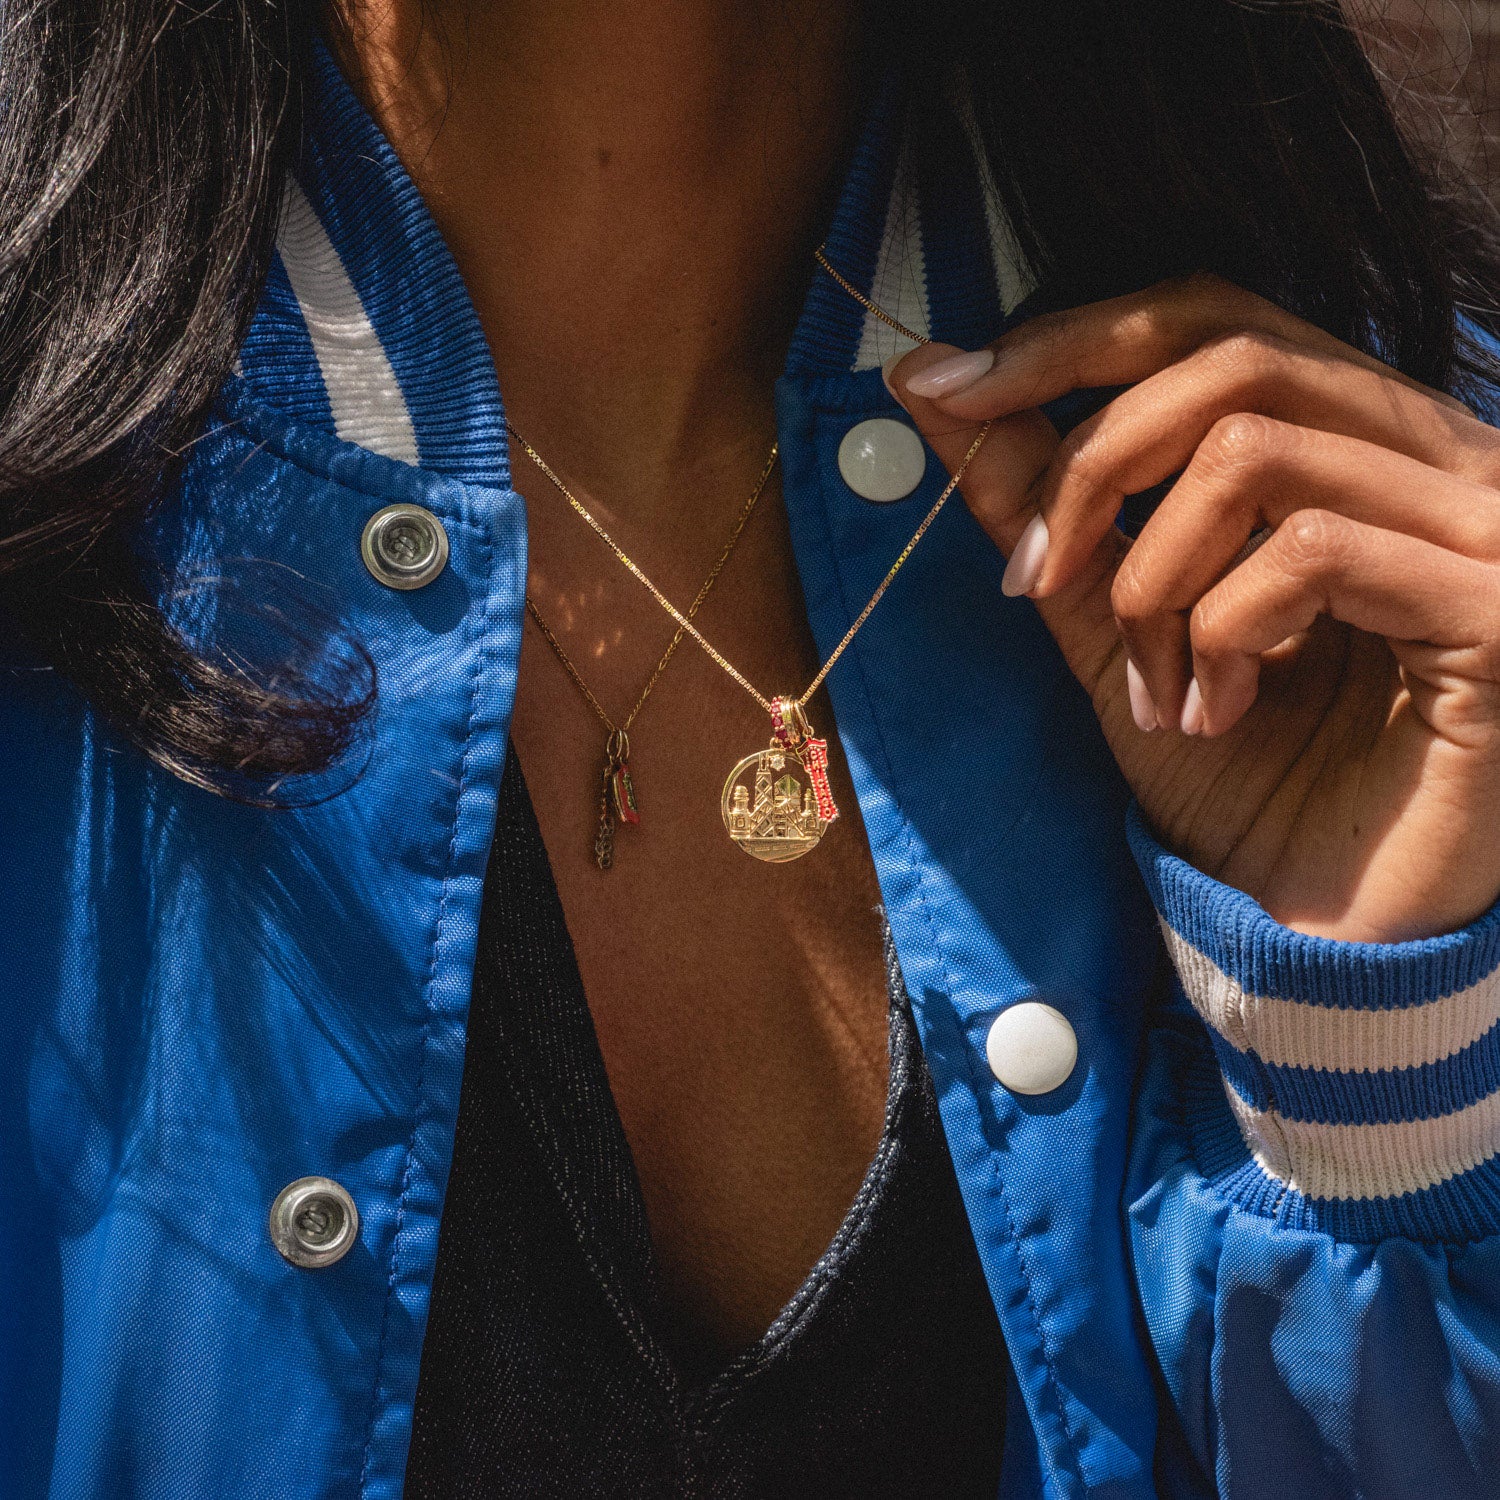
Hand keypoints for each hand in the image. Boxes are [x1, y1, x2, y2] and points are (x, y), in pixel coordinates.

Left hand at [888, 272, 1499, 941]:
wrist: (1323, 925)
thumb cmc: (1236, 774)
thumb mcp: (1111, 623)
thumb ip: (1042, 505)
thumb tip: (930, 383)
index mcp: (1347, 443)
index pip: (1211, 317)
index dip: (1068, 337)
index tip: (943, 390)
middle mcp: (1431, 454)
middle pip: (1227, 360)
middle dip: (1088, 469)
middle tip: (1035, 578)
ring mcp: (1480, 523)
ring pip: (1254, 452)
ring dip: (1153, 581)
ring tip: (1157, 688)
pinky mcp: (1495, 606)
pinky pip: (1308, 549)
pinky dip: (1221, 633)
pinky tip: (1220, 711)